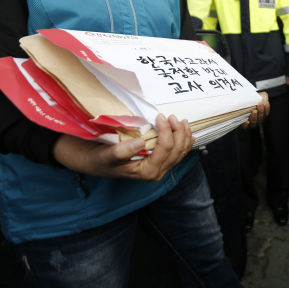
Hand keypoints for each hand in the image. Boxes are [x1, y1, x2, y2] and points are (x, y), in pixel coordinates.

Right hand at [53, 114, 193, 180]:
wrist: (99, 164)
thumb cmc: (102, 160)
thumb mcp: (107, 155)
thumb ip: (122, 151)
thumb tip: (140, 142)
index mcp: (147, 171)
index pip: (165, 149)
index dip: (166, 131)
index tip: (161, 116)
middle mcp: (157, 172)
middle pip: (176, 150)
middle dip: (178, 131)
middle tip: (172, 116)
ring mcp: (161, 169)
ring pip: (180, 152)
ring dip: (184, 136)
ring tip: (183, 122)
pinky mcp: (161, 164)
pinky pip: (178, 154)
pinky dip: (185, 143)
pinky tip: (189, 135)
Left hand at [241, 92, 269, 128]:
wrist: (239, 103)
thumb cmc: (250, 100)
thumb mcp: (258, 96)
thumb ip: (263, 96)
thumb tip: (264, 98)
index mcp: (262, 113)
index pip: (266, 112)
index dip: (266, 108)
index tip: (264, 102)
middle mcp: (257, 119)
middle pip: (261, 118)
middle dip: (261, 111)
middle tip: (259, 104)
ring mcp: (250, 123)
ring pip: (254, 123)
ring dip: (254, 117)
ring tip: (254, 111)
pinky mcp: (243, 125)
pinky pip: (245, 127)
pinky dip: (246, 125)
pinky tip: (246, 121)